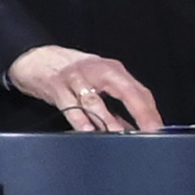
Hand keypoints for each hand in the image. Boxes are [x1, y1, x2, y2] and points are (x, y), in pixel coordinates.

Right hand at [7, 44, 162, 134]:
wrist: (34, 58)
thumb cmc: (69, 72)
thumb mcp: (96, 83)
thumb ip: (114, 105)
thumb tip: (133, 129)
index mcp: (111, 70)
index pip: (138, 90)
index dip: (150, 110)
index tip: (160, 129)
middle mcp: (97, 71)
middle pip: (125, 92)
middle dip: (140, 114)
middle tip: (150, 132)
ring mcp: (76, 79)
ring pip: (97, 101)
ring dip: (109, 121)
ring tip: (120, 136)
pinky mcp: (56, 87)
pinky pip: (70, 107)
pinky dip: (80, 120)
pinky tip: (88, 131)